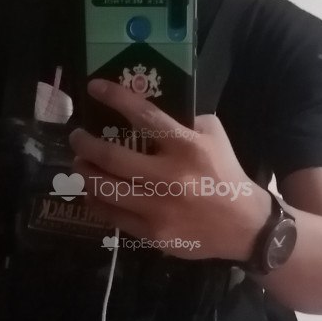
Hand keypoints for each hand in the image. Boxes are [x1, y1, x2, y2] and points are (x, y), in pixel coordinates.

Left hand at [68, 79, 271, 261]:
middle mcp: (168, 176)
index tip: (93, 87)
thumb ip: (185, 121)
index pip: (144, 116)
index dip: (115, 98)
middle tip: (77, 137)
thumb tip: (150, 114)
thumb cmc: (225, 175)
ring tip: (80, 163)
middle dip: (85, 144)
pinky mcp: (152, 233)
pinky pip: (112, 215)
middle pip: (111, 156)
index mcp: (186, 147)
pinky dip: (96, 200)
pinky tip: (93, 191)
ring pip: (104, 188)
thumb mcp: (215, 137)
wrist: (243, 225)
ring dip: (85, 172)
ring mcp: (158, 208)